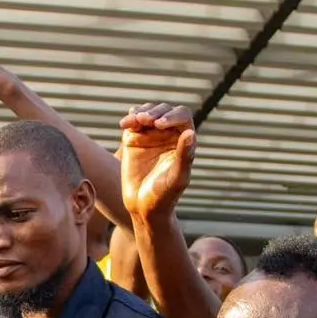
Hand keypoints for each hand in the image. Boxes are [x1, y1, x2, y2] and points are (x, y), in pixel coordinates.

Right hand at [119, 102, 195, 219]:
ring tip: (132, 122)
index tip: (159, 124)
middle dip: (154, 112)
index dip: (172, 116)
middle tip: (143, 120)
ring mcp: (151, 135)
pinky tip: (125, 124)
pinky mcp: (134, 139)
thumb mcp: (176, 178)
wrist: (142, 207)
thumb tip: (191, 133)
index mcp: (184, 141)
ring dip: (140, 113)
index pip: (182, 116)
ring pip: (148, 112)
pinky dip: (129, 119)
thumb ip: (185, 156)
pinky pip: (133, 121)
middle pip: (164, 110)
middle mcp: (169, 135)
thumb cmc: (164, 196)